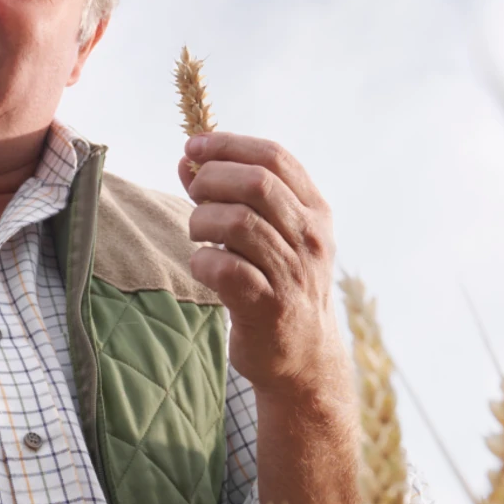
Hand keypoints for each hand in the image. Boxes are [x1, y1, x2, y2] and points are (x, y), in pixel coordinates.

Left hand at [178, 132, 346, 395]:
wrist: (304, 358)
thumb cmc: (280, 287)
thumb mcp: (271, 235)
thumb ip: (231, 195)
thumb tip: (188, 159)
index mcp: (315, 212)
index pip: (275, 157)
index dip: (228, 144)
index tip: (194, 146)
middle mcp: (310, 238)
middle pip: (256, 183)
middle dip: (212, 180)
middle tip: (195, 197)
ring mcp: (293, 273)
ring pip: (237, 221)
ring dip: (202, 221)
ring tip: (199, 236)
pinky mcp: (269, 307)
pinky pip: (225, 268)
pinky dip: (202, 261)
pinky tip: (203, 267)